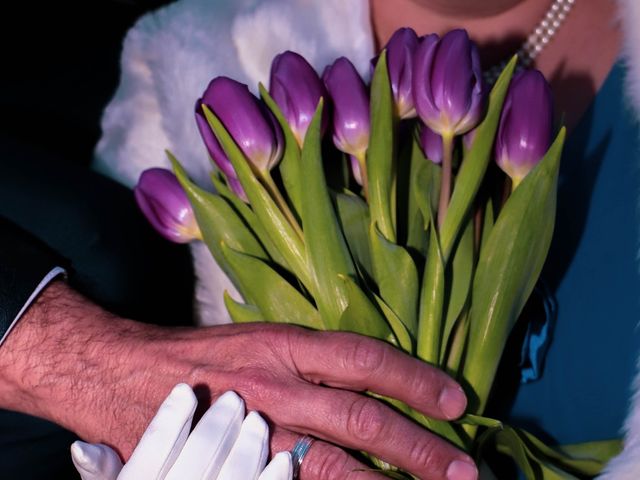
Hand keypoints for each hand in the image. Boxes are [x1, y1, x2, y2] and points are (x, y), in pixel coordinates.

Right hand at [0, 281, 476, 479]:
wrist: (123, 374)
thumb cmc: (202, 356)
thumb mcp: (261, 338)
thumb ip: (312, 360)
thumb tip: (372, 381)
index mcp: (283, 344)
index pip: (362, 358)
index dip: (414, 377)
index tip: (457, 398)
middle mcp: (274, 386)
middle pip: (358, 419)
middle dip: (417, 446)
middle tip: (467, 467)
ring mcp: (253, 433)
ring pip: (333, 465)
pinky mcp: (234, 466)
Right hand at [71, 384, 291, 479]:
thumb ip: (104, 472)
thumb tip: (85, 448)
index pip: (149, 457)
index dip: (168, 421)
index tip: (184, 390)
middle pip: (196, 460)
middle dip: (217, 427)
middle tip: (233, 399)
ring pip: (231, 478)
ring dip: (249, 448)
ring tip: (257, 421)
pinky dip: (276, 479)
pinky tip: (284, 458)